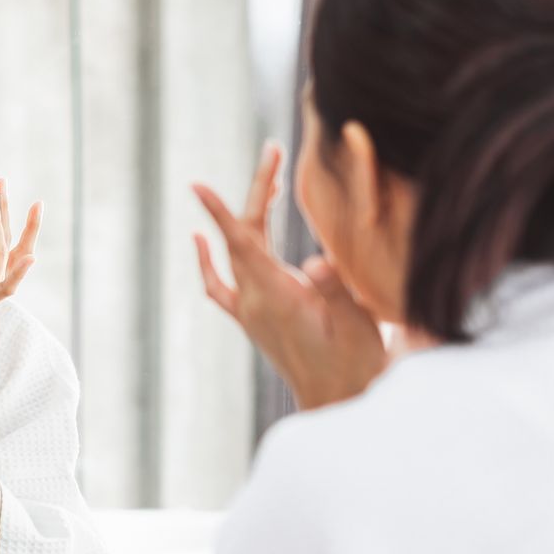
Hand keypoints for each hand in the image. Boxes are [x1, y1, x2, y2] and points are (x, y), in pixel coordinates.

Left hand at [192, 143, 386, 409]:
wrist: (337, 402)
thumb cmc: (354, 362)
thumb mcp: (356, 321)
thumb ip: (333, 287)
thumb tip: (316, 262)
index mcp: (277, 296)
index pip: (242, 243)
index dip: (220, 212)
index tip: (198, 185)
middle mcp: (254, 301)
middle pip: (241, 236)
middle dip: (257, 191)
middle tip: (274, 151)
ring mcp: (249, 310)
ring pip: (235, 254)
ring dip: (245, 217)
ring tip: (269, 184)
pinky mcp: (252, 319)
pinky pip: (220, 285)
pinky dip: (208, 261)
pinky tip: (200, 241)